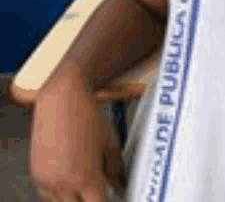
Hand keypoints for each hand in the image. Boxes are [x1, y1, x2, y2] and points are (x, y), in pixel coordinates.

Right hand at [30, 77, 127, 201]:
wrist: (62, 100)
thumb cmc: (88, 116)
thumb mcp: (111, 142)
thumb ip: (116, 169)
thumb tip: (121, 186)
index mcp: (85, 177)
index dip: (105, 201)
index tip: (110, 196)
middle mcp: (63, 183)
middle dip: (90, 200)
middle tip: (96, 189)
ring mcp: (47, 181)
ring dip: (74, 198)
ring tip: (84, 180)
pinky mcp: (36, 176)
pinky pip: (48, 196)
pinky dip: (59, 193)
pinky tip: (69, 177)